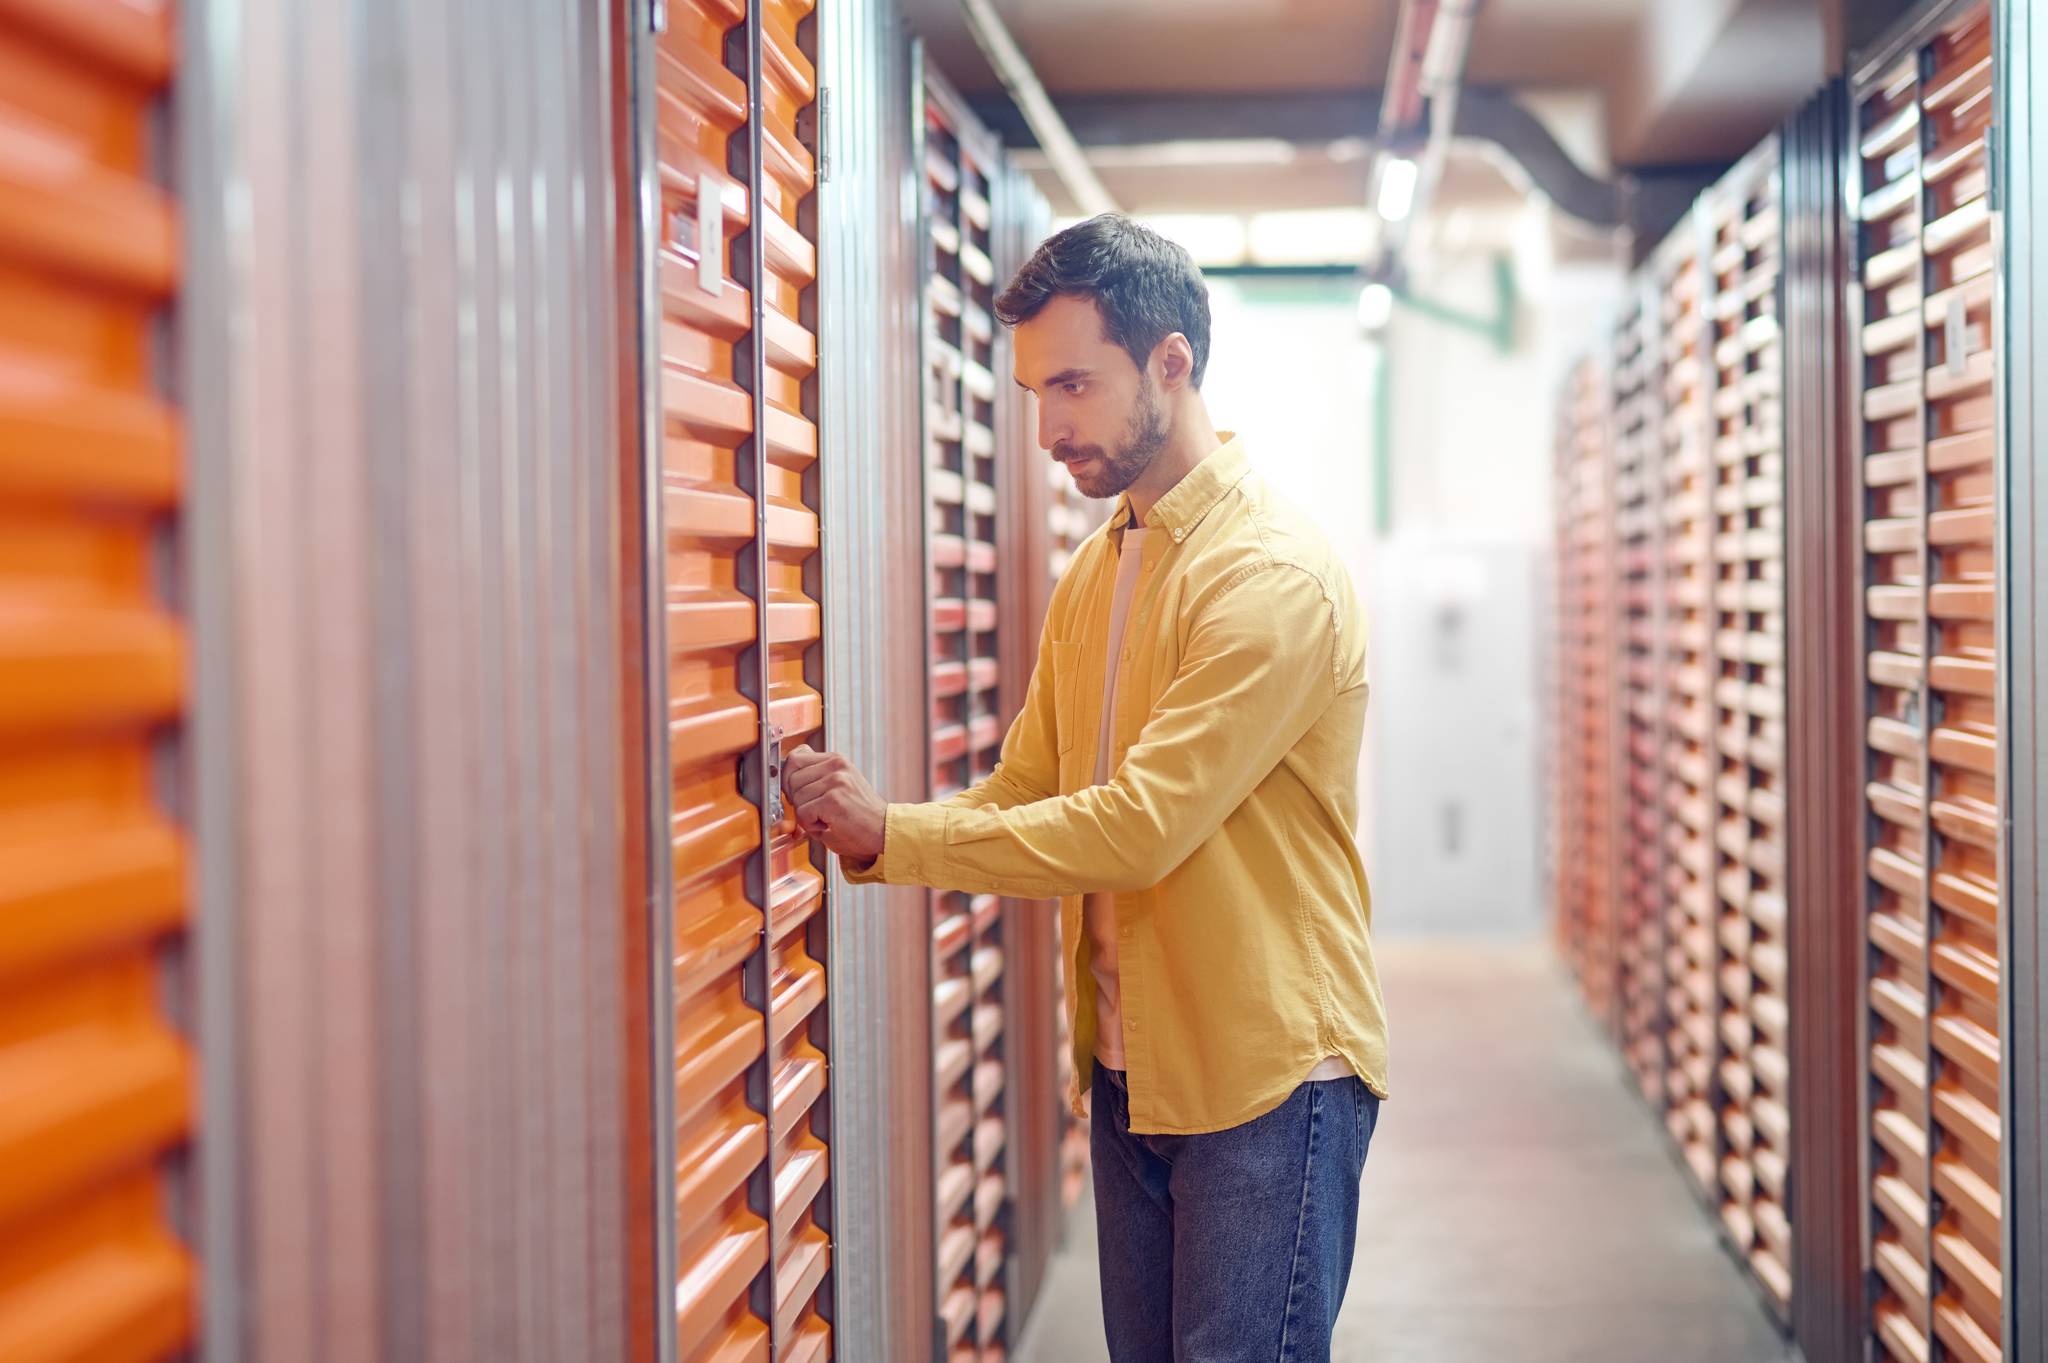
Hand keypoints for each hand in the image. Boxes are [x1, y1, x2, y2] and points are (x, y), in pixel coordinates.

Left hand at [782, 745, 886, 864]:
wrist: (885, 832)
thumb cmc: (859, 815)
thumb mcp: (838, 786)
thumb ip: (815, 775)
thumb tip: (786, 767)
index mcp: (836, 760)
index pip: (795, 758)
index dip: (789, 779)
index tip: (798, 793)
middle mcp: (836, 765)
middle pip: (791, 779)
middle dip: (797, 800)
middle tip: (817, 811)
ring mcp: (836, 781)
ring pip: (796, 798)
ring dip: (806, 815)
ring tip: (827, 818)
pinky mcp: (833, 800)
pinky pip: (803, 814)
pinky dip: (811, 826)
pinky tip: (829, 825)